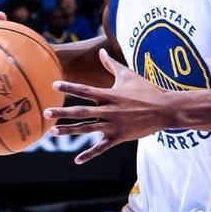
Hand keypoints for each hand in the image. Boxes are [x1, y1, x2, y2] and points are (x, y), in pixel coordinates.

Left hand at [44, 49, 171, 164]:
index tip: (54, 85)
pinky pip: (101, 148)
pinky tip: (77, 160)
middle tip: (45, 111)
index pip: (85, 91)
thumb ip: (111, 64)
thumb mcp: (128, 75)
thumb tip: (101, 51)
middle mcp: (109, 110)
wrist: (165, 109)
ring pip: (87, 129)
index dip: (69, 88)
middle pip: (81, 112)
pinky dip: (89, 154)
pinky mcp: (119, 137)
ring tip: (52, 131)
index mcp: (110, 95)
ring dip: (69, 130)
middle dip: (62, 112)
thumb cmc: (147, 90)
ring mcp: (113, 125)